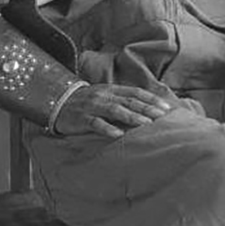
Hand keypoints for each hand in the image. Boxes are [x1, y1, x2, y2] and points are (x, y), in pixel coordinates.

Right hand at [55, 83, 173, 138]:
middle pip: (129, 101)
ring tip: (146, 124)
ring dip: (131, 117)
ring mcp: (92, 106)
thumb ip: (123, 100)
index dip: (151, 99)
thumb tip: (148, 109)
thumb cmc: (87, 103)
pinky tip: (118, 135)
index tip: (166, 107)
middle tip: (162, 116)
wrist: (57, 102)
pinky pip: (95, 123)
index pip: (136, 93)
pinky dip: (107, 129)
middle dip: (146, 108)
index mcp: (112, 90)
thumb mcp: (105, 97)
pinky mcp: (81, 118)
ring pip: (114, 110)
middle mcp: (104, 96)